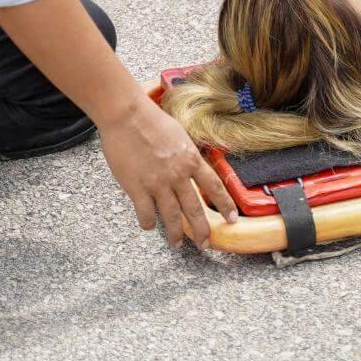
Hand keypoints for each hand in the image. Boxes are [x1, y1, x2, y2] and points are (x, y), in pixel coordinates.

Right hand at [99, 96, 238, 247]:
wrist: (128, 116)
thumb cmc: (151, 120)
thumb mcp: (180, 135)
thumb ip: (186, 155)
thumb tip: (190, 167)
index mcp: (191, 159)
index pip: (215, 187)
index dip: (225, 205)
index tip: (232, 219)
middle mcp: (178, 175)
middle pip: (195, 209)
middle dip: (202, 230)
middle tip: (205, 244)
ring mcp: (158, 183)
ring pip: (172, 217)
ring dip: (175, 234)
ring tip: (177, 244)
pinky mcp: (137, 188)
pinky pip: (146, 214)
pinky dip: (148, 223)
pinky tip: (149, 226)